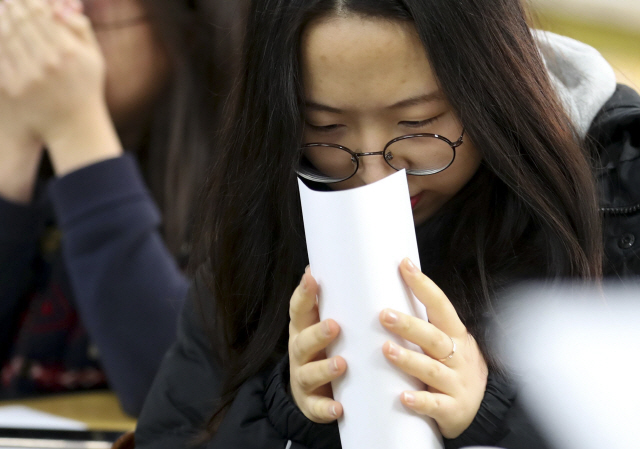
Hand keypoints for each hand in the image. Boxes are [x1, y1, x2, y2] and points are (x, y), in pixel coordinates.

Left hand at [0, 0, 120, 175]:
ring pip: (9, 36)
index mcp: (69, 52)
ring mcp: (29, 75)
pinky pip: (1, 55)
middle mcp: (48, 62)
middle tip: (11, 0)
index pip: (44, 16)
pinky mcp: (14, 86)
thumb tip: (62, 6)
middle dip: (16, 7)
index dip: (34, 3)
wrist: (73, 125)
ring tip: (4, 10)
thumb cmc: (86, 88)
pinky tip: (1, 30)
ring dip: (4, 19)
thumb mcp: (94, 59)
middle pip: (25, 23)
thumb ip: (82, 30)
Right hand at [289, 267, 347, 422]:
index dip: (304, 294)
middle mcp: (300, 351)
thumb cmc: (332, 347)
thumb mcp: (334, 322)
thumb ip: (343, 302)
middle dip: (317, 333)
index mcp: (304, 328)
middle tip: (335, 326)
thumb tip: (358, 264)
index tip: (313, 278)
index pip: (299, 309)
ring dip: (324, 368)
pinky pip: (317, 407)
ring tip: (342, 364)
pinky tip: (339, 408)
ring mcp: (303, 378)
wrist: (316, 390)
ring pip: (309, 373)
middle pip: (302, 340)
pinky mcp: (312, 404)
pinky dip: (327, 409)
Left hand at [379, 258, 487, 438]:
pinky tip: (403, 396)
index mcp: (455, 335)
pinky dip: (420, 401)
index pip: (440, 305)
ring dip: (408, 359)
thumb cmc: (455, 369)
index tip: (404, 265)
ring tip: (386, 349)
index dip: (423, 285)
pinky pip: (436, 405)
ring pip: (432, 369)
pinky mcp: (453, 409)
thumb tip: (389, 296)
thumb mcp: (448, 343)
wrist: (484, 410)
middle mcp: (458, 356)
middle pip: (433, 337)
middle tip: (384, 314)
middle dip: (408, 325)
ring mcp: (457, 383)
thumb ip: (424, 326)